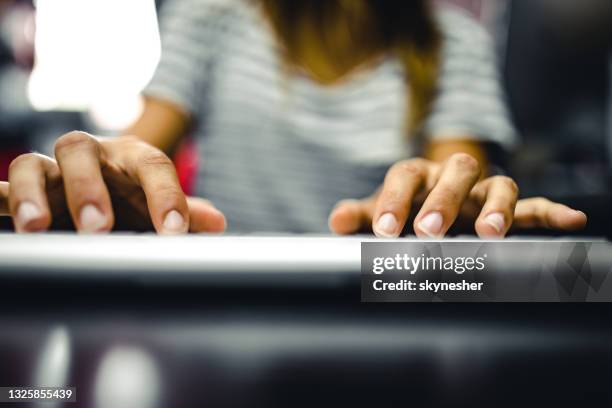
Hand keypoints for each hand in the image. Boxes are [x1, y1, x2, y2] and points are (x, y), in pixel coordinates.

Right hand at [0, 131, 225, 232]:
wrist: (105, 196)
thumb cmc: (138, 203)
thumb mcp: (161, 209)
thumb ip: (188, 215)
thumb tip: (215, 222)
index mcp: (132, 157)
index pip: (152, 165)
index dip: (166, 195)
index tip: (174, 231)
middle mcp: (90, 156)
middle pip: (80, 150)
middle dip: (88, 187)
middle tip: (98, 227)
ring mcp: (52, 170)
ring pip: (31, 164)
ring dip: (32, 193)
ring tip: (37, 226)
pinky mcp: (25, 189)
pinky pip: (1, 188)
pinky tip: (4, 218)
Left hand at [329, 153, 586, 237]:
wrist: (430, 205)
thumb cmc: (403, 211)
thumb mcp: (380, 212)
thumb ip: (360, 214)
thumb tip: (336, 221)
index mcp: (417, 175)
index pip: (406, 176)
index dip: (395, 199)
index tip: (386, 229)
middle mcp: (452, 178)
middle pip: (456, 171)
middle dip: (444, 200)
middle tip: (429, 230)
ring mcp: (482, 192)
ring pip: (499, 185)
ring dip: (497, 207)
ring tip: (491, 232)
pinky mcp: (509, 209)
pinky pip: (534, 205)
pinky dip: (552, 212)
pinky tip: (572, 220)